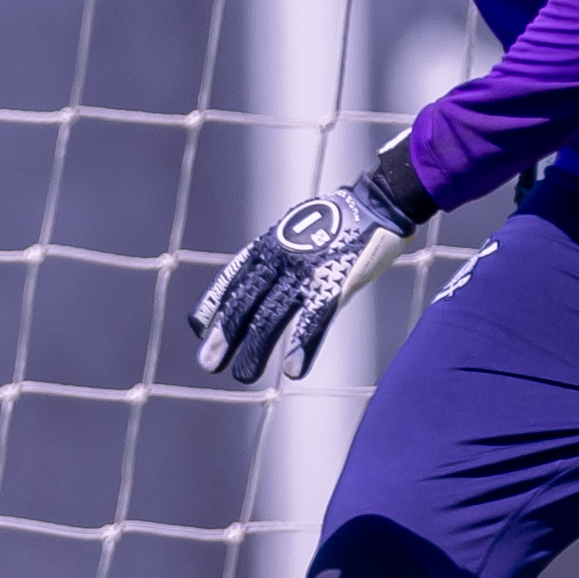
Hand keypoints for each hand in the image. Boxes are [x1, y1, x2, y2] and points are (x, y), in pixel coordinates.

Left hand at [190, 172, 418, 383]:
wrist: (381, 200)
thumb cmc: (344, 219)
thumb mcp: (299, 229)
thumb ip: (281, 254)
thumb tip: (264, 280)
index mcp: (271, 244)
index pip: (233, 276)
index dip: (214, 303)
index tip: (197, 328)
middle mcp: (281, 257)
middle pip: (246, 301)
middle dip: (226, 334)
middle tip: (209, 363)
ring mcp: (307, 270)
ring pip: (272, 315)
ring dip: (255, 348)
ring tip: (242, 377)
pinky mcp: (336, 282)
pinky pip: (315, 319)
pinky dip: (303, 345)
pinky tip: (293, 370)